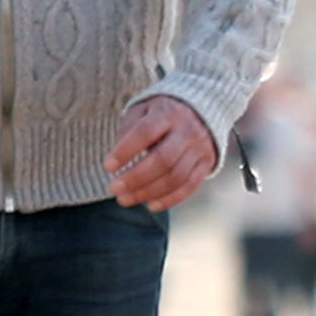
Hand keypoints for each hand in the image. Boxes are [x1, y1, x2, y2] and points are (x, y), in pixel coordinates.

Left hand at [108, 95, 219, 209]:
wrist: (202, 109)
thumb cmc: (162, 113)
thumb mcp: (143, 110)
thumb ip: (129, 129)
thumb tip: (117, 157)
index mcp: (168, 113)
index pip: (145, 132)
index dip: (126, 151)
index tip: (107, 166)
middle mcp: (187, 130)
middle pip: (163, 159)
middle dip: (135, 178)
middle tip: (114, 189)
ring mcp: (200, 148)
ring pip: (175, 177)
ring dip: (148, 192)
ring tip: (125, 199)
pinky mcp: (207, 163)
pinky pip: (190, 186)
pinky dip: (170, 199)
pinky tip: (150, 205)